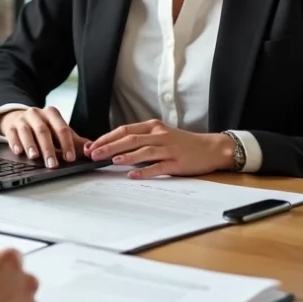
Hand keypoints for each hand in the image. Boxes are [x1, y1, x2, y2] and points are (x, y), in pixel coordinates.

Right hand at [0, 107, 88, 167]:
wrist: (20, 118)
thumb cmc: (44, 128)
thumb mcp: (59, 131)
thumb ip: (75, 141)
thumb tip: (91, 150)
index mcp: (52, 114)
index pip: (61, 128)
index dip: (67, 144)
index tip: (70, 158)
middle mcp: (36, 114)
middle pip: (43, 130)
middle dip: (48, 148)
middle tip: (52, 164)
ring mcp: (22, 119)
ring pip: (26, 131)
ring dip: (31, 145)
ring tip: (35, 157)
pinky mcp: (10, 126)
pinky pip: (11, 134)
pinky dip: (15, 143)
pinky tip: (18, 152)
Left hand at [86, 120, 233, 178]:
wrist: (211, 148)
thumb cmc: (182, 143)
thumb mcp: (160, 135)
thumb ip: (141, 139)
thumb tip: (114, 148)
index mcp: (153, 126)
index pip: (124, 130)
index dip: (107, 137)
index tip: (92, 145)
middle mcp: (159, 135)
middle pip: (130, 138)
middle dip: (109, 146)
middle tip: (94, 153)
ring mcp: (169, 149)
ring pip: (143, 150)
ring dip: (126, 156)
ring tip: (111, 161)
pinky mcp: (177, 163)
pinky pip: (158, 167)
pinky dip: (144, 171)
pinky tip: (132, 175)